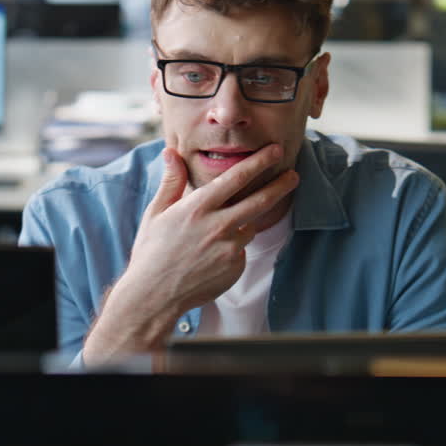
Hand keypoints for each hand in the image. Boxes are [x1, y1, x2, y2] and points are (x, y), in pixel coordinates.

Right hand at [83, 144, 298, 360]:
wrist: (153, 295)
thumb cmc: (152, 251)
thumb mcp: (156, 212)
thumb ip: (171, 181)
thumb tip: (171, 151)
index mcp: (198, 207)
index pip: (236, 177)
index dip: (259, 162)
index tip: (274, 150)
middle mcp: (218, 226)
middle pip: (260, 201)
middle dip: (281, 185)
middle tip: (294, 174)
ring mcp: (230, 248)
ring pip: (250, 227)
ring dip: (243, 223)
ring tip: (215, 234)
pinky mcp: (235, 267)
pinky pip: (242, 250)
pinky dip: (233, 247)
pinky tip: (210, 257)